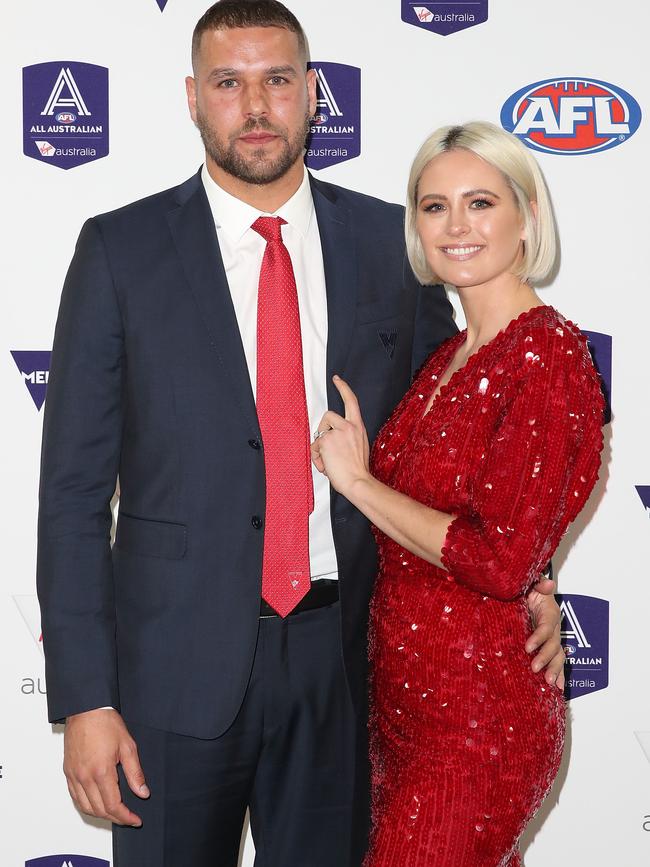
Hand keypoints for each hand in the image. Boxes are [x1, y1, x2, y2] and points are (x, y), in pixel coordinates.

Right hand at [64, 708, 148, 825]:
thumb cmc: (106, 723)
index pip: (113, 805)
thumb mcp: (128, 746)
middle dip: (115, 818)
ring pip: (85, 807)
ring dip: (101, 814)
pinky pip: (75, 797)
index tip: (135, 820)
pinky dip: (87, 805)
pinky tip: (97, 803)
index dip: (125, 817)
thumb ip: (135, 773)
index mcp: (101, 771)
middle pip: (99, 810)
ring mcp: (73, 776)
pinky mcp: (68, 772)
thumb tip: (142, 792)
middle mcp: (84, 777)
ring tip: (115, 812)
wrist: (86, 710)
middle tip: (129, 817)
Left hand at [311, 376, 370, 496]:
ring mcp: (337, 432)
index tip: (337, 379)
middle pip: (328, 416)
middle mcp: (349, 426)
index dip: (343, 388)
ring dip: (320, 448)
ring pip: (319, 433)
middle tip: (324, 446)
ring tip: (328, 462)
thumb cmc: (358, 470)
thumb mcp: (358, 446)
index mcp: (358, 427)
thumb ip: (347, 437)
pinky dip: (317, 458)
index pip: (351, 401)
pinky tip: (326, 467)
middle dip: (322, 429)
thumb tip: (330, 439)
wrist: (358, 481)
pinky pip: (314, 447)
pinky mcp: (326, 440)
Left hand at [525, 579, 564, 689]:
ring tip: (549, 682)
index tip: (528, 647)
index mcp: (549, 612)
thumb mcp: (530, 583)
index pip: (546, 627)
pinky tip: (557, 687)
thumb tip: (548, 583)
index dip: (539, 638)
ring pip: (558, 655)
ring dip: (555, 669)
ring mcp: (552, 638)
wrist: (526, 594)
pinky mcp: (548, 646)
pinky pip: (556, 660)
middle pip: (554, 644)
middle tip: (535, 669)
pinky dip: (558, 674)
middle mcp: (554, 626)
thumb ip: (538, 584)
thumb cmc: (527, 590)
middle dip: (546, 658)